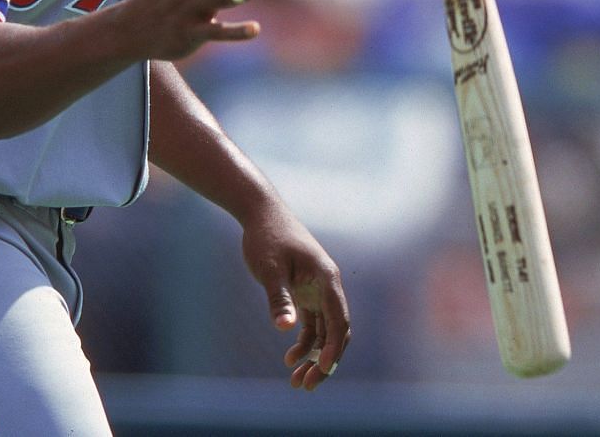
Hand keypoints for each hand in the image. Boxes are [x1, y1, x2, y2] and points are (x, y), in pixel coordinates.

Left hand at [239, 201, 349, 390]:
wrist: (261, 214)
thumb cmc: (267, 238)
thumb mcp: (269, 269)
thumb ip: (278, 298)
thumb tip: (284, 328)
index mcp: (327, 279)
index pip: (339, 320)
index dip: (334, 348)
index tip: (322, 369)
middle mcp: (328, 286)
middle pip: (337, 331)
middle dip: (325, 361)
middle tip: (306, 385)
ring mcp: (318, 291)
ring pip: (325, 332)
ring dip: (314, 357)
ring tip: (296, 382)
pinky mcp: (306, 293)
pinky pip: (313, 325)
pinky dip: (305, 343)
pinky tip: (290, 359)